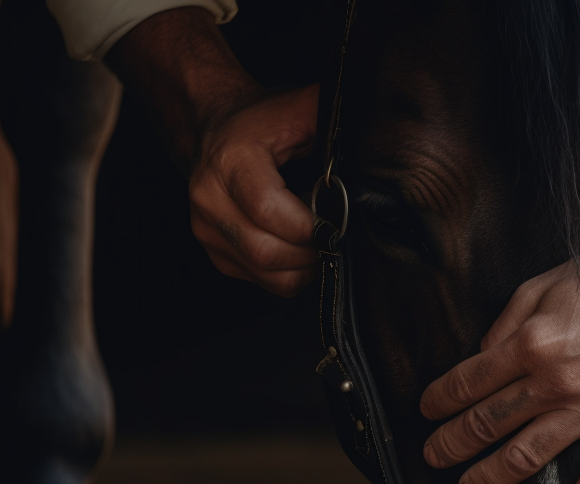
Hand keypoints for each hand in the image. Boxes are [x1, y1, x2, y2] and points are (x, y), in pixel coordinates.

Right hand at [189, 85, 318, 295]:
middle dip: (310, 254)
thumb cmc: (260, 121)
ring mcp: (206, 227)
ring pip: (263, 273)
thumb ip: (330, 118)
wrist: (214, 128)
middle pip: (266, 252)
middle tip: (336, 241)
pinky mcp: (212, 249)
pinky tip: (301, 252)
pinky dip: (287, 275)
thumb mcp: (296, 107)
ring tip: (321, 248)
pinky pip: (257, 279)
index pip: (270, 211)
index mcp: (232, 162)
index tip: (339, 224)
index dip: (311, 227)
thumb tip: (374, 136)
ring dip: (302, 270)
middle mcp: (210, 198)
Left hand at [417, 109, 579, 483]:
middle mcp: (554, 382)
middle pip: (487, 423)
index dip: (440, 400)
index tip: (427, 411)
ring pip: (526, 455)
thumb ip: (505, 325)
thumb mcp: (540, 287)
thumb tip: (480, 357)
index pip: (469, 382)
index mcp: (530, 344)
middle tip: (433, 456)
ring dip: (489, 476)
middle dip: (451, 444)